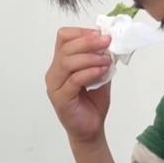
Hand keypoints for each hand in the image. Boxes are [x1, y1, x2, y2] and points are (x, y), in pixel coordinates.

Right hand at [46, 27, 112, 143]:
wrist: (91, 129)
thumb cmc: (93, 103)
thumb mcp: (100, 75)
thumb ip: (101, 59)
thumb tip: (109, 42)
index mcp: (61, 63)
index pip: (63, 38)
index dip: (82, 33)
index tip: (101, 34)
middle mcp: (54, 72)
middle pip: (66, 47)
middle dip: (88, 41)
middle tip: (107, 41)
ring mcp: (55, 86)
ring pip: (67, 61)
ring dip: (90, 57)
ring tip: (106, 60)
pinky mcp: (60, 98)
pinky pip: (73, 80)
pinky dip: (89, 72)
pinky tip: (101, 71)